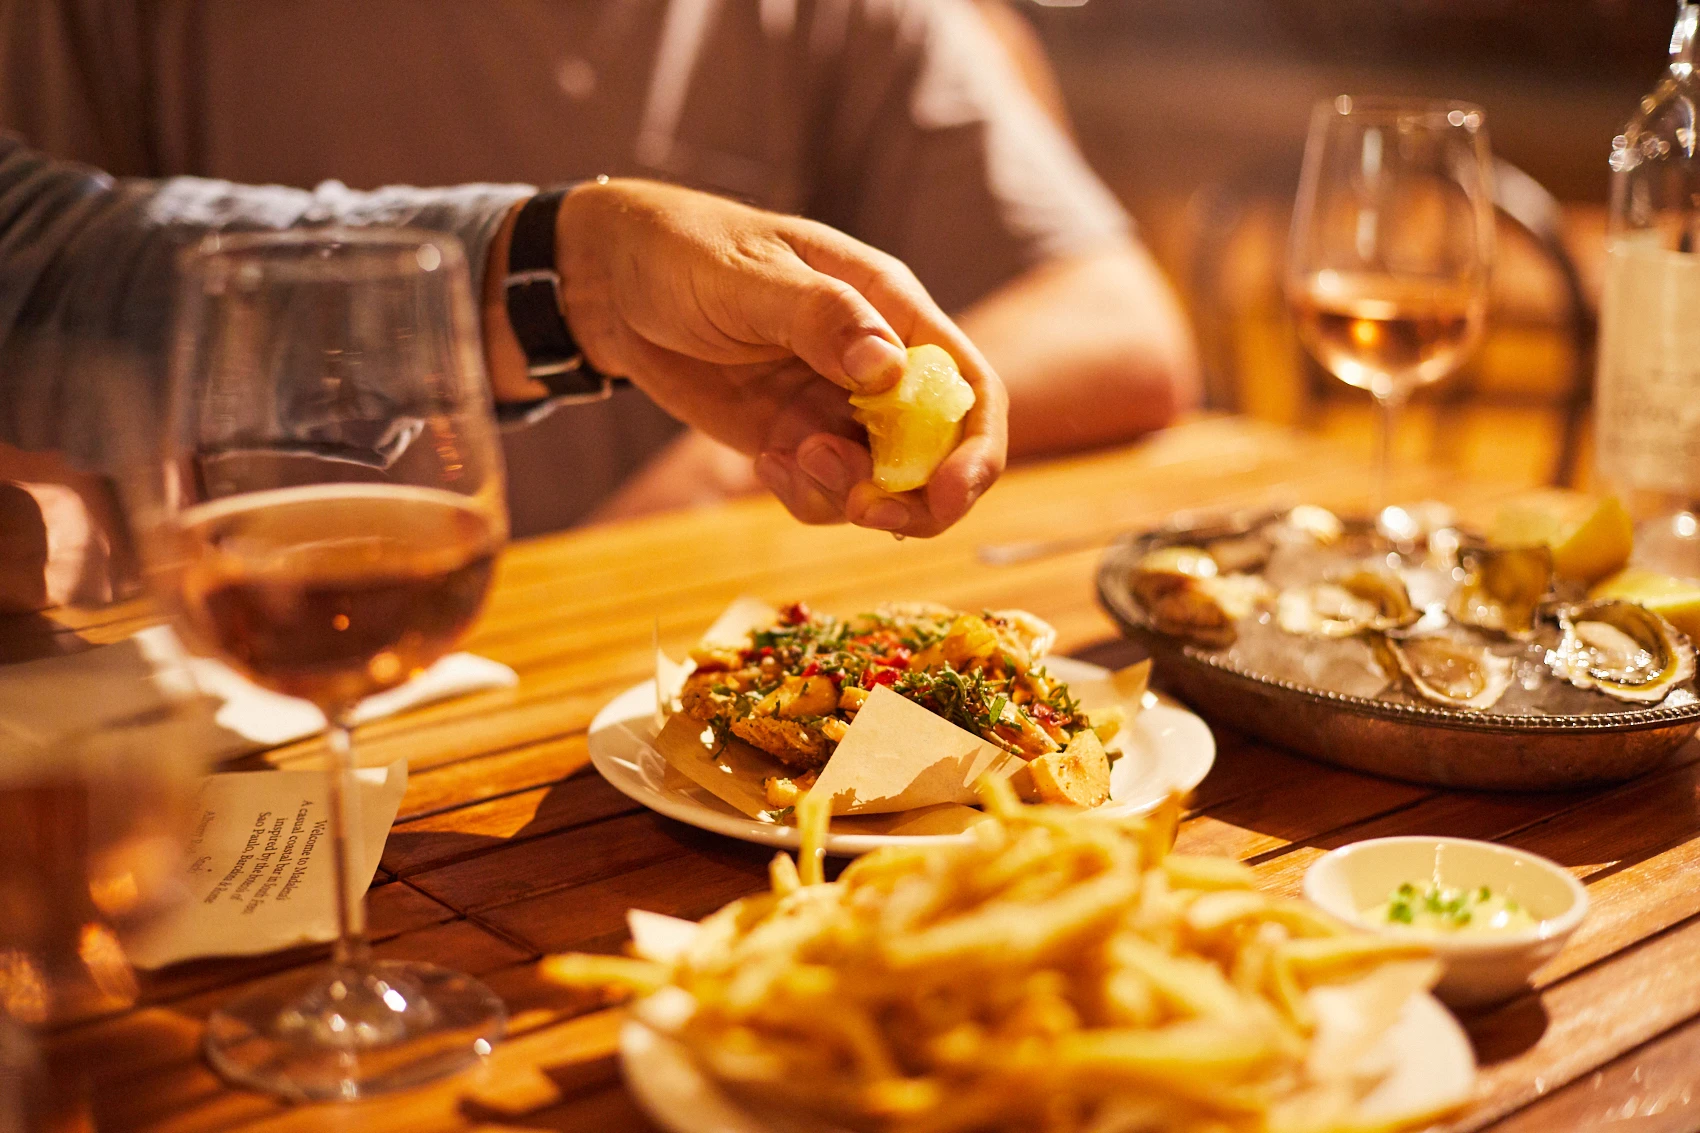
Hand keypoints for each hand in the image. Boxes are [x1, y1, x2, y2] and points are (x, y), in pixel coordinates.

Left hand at [491, 180, 1006, 537]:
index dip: (973, 449)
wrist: (612, 282)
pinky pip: (827, 494)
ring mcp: (837, 407)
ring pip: (883, 484)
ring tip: (785, 459)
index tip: (943, 496)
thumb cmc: (685, 252)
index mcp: (890, 308)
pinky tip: (764, 464)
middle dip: (913, 498)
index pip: (968, 387)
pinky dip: (806, 497)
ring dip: (849, 496)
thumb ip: (821, 317)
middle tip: (861, 511)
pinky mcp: (796, 439)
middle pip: (940, 453)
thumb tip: (887, 369)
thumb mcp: (748, 277)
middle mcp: (878, 364)